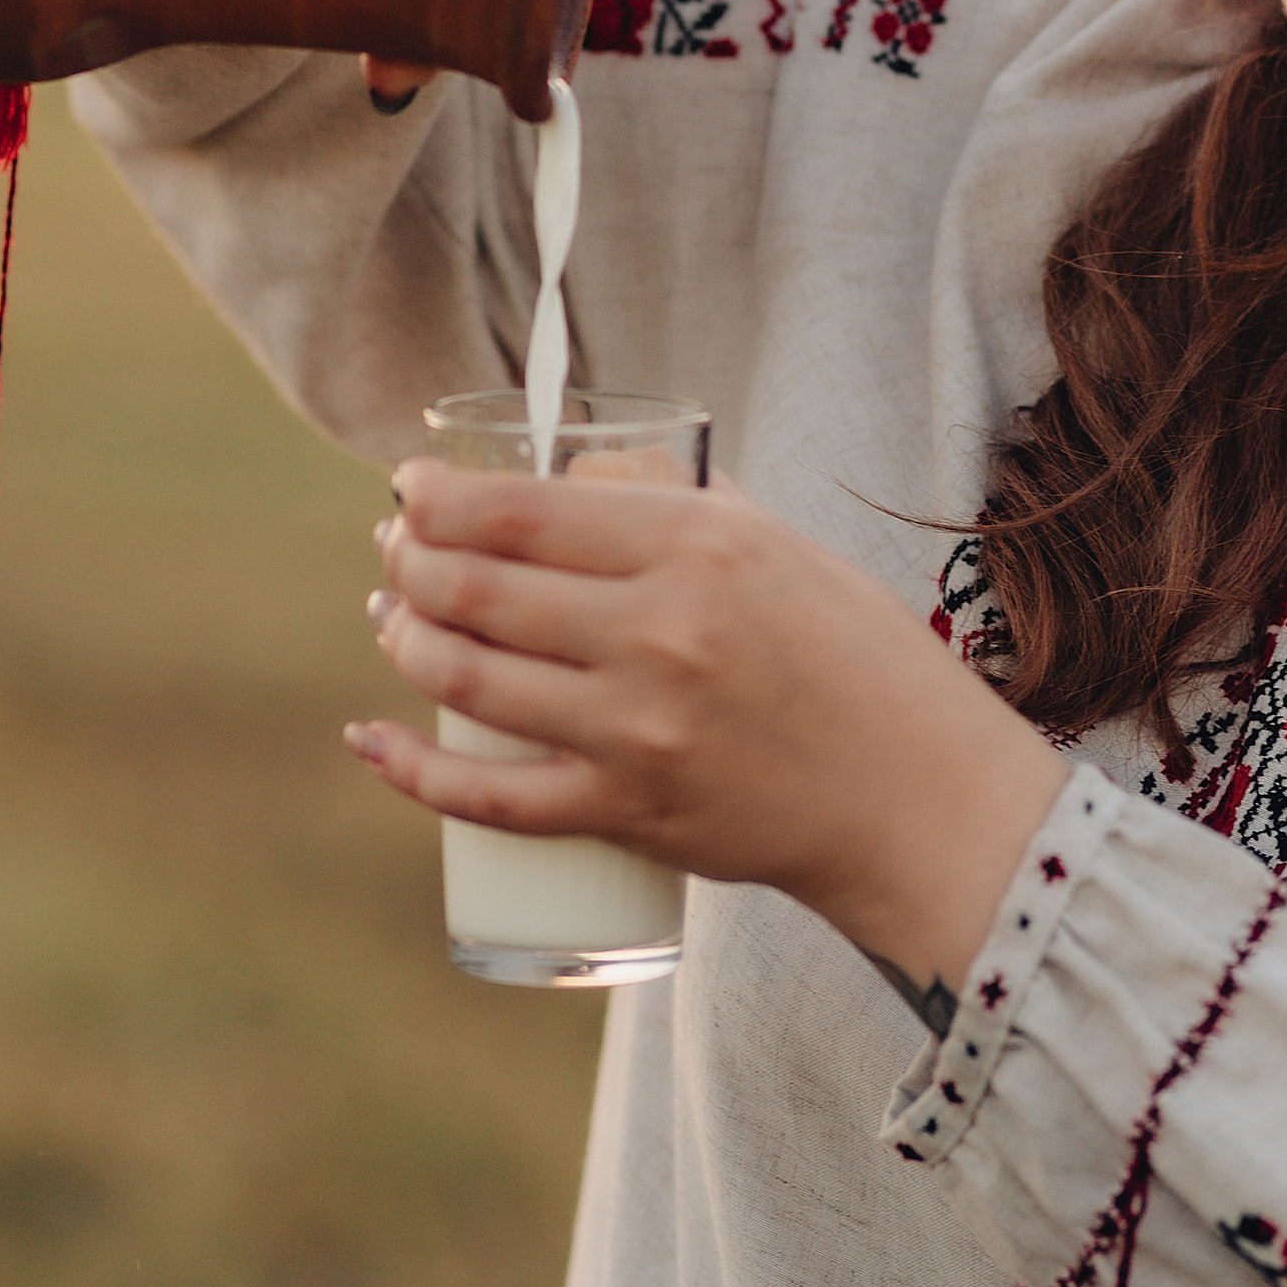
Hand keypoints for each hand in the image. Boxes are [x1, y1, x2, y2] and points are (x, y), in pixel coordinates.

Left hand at [351, 464, 1070, 1005]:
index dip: (438, 497)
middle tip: (393, 551)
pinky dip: (412, 769)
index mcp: (696, 547)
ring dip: (403, 641)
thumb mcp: (780, 545)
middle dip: (409, 561)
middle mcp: (658, 633)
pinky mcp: (626, 812)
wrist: (916, 795)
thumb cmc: (857, 657)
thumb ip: (682, 505)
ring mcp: (635, 730)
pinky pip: (489, 797)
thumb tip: (586, 474)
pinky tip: (370, 738)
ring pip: (467, 680)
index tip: (408, 488)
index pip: (521, 510)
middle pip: (476, 589)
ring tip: (390, 617)